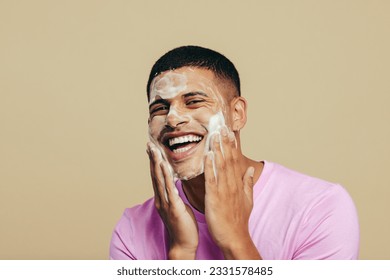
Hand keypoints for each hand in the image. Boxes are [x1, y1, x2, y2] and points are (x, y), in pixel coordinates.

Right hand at [147, 142, 198, 258]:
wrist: (184, 244)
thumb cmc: (184, 226)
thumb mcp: (179, 206)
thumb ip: (175, 195)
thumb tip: (175, 183)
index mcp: (163, 198)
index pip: (157, 177)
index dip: (154, 162)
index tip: (152, 149)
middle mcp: (161, 199)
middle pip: (155, 175)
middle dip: (152, 159)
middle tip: (149, 144)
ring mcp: (165, 203)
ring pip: (159, 179)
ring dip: (156, 163)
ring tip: (154, 150)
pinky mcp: (173, 207)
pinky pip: (169, 189)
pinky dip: (165, 176)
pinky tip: (163, 165)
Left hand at [204, 128, 260, 258]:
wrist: (234, 237)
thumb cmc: (238, 219)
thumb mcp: (247, 199)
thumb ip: (247, 183)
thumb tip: (250, 169)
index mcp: (237, 183)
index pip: (235, 160)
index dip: (231, 145)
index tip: (228, 131)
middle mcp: (231, 183)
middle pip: (228, 158)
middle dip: (225, 141)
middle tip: (221, 125)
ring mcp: (224, 190)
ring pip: (221, 165)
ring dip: (218, 148)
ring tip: (215, 133)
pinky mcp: (214, 197)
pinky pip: (212, 179)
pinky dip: (210, 166)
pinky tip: (208, 154)